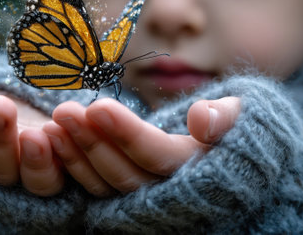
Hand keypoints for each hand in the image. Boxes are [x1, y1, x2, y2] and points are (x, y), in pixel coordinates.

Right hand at [0, 76, 62, 195]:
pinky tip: (70, 135)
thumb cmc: (6, 114)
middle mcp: (8, 169)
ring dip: (34, 158)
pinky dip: (69, 157)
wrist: (45, 127)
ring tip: (34, 135)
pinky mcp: (69, 176)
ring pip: (34, 178)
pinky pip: (70, 174)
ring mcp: (38, 177)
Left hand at [44, 97, 240, 196]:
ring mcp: (147, 196)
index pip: (159, 157)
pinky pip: (98, 185)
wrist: (235, 157)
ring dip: (77, 153)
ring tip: (55, 122)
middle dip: (93, 141)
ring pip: (106, 183)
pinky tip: (55, 137)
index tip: (99, 106)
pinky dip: (75, 163)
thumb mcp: (247, 115)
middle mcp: (170, 191)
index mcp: (199, 171)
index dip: (129, 134)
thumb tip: (200, 118)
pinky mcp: (129, 192)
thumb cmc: (241, 129)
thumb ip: (228, 116)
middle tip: (64, 110)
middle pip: (126, 174)